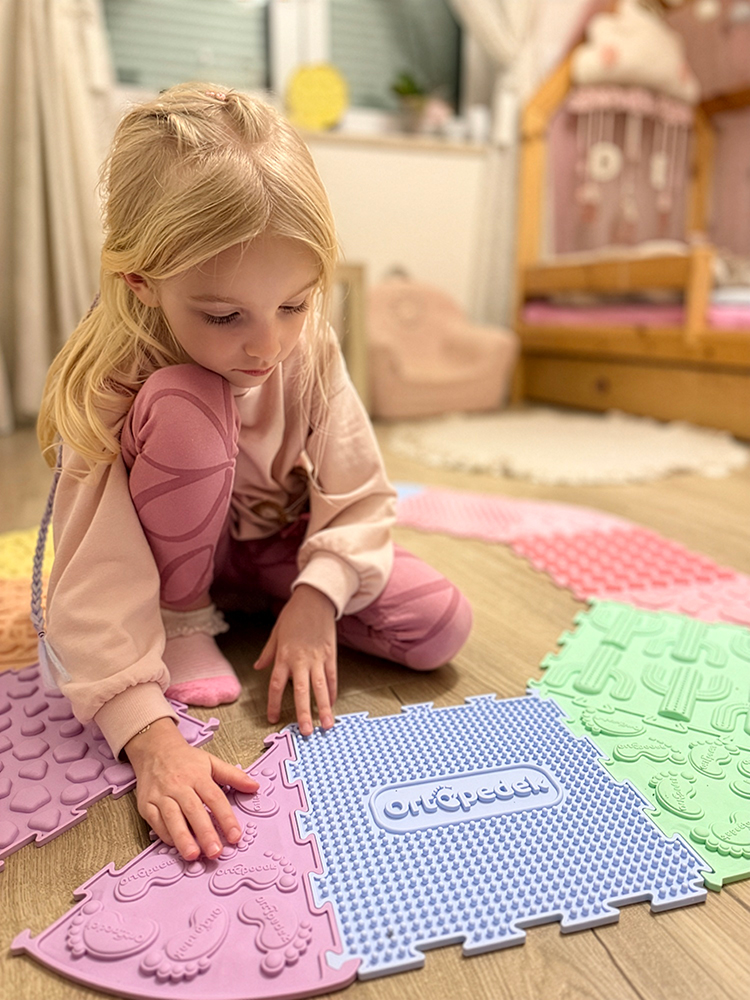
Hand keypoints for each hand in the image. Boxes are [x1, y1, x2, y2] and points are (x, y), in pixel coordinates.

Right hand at [125, 717, 258, 860]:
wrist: (154, 750)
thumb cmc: (186, 760)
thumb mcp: (212, 762)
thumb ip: (234, 775)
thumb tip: (255, 787)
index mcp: (198, 776)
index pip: (215, 798)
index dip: (226, 818)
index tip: (235, 836)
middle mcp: (179, 785)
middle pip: (194, 810)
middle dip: (205, 832)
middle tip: (215, 851)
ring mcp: (161, 795)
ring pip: (172, 818)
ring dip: (183, 837)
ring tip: (193, 855)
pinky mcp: (146, 804)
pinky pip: (156, 822)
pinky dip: (166, 835)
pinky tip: (176, 846)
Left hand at [253, 584, 336, 736]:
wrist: (316, 598)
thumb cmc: (293, 614)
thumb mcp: (276, 632)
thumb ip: (268, 652)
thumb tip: (258, 666)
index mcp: (284, 655)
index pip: (277, 684)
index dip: (275, 703)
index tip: (273, 719)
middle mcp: (301, 660)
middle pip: (302, 691)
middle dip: (304, 713)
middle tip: (305, 732)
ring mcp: (318, 658)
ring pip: (321, 688)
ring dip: (324, 708)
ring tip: (327, 725)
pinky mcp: (331, 654)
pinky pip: (332, 677)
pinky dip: (333, 691)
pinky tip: (333, 704)